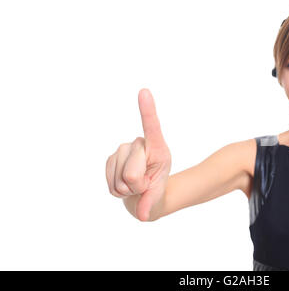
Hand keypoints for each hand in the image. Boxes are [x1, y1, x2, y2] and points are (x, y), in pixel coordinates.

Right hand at [106, 88, 171, 220]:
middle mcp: (138, 144)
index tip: (143, 91)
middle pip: (132, 172)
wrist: (143, 193)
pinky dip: (116, 189)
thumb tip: (142, 216)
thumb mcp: (159, 194)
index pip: (152, 126)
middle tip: (143, 185)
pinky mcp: (110, 159)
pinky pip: (110, 181)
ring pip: (120, 179)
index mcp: (157, 147)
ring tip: (134, 185)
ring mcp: (122, 150)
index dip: (147, 109)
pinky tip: (122, 184)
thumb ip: (152, 203)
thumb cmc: (156, 188)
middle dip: (137, 186)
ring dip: (126, 189)